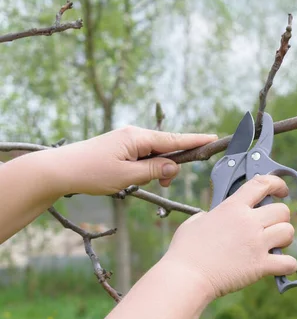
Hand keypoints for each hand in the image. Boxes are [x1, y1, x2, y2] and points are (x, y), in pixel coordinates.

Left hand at [46, 126, 216, 195]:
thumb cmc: (91, 172)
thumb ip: (154, 171)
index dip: (195, 140)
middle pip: (166, 146)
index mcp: (138, 137)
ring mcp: (127, 140)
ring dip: (157, 168)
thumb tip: (175, 166)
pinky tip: (138, 177)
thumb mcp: (127, 176)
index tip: (214, 138)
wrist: (59, 170)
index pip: (174, 140)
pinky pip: (143, 155)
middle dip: (172, 164)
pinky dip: (147, 167)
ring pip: (154, 153)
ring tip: (146, 183)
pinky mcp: (120, 147)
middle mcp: (135, 134)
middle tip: (166, 183)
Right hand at [163, 175, 296, 298]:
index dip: (277, 183)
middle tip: (272, 226)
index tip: (281, 190)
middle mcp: (248, 222)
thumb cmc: (185, 251)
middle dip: (281, 218)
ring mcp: (256, 243)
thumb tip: (214, 217)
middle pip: (282, 210)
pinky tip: (280, 266)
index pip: (262, 184)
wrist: (186, 277)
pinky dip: (287, 265)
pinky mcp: (260, 266)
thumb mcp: (196, 221)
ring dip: (285, 238)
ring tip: (275, 245)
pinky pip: (288, 262)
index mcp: (233, 207)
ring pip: (288, 232)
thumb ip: (211, 214)